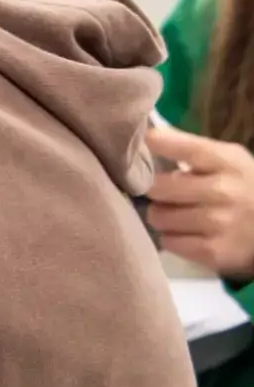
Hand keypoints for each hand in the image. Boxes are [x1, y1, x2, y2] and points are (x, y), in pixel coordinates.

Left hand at [146, 126, 253, 277]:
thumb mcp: (227, 160)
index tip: (143, 143)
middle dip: (155, 190)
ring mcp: (220, 223)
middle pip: (158, 187)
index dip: (156, 143)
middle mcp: (224, 191)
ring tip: (177, 214)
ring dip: (162, 216)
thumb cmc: (243, 187)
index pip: (183, 147)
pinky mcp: (215, 252)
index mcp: (228, 162)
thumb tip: (146, 134)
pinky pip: (169, 242)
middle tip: (163, 193)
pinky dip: (172, 238)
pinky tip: (187, 232)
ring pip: (159, 217)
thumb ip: (189, 147)